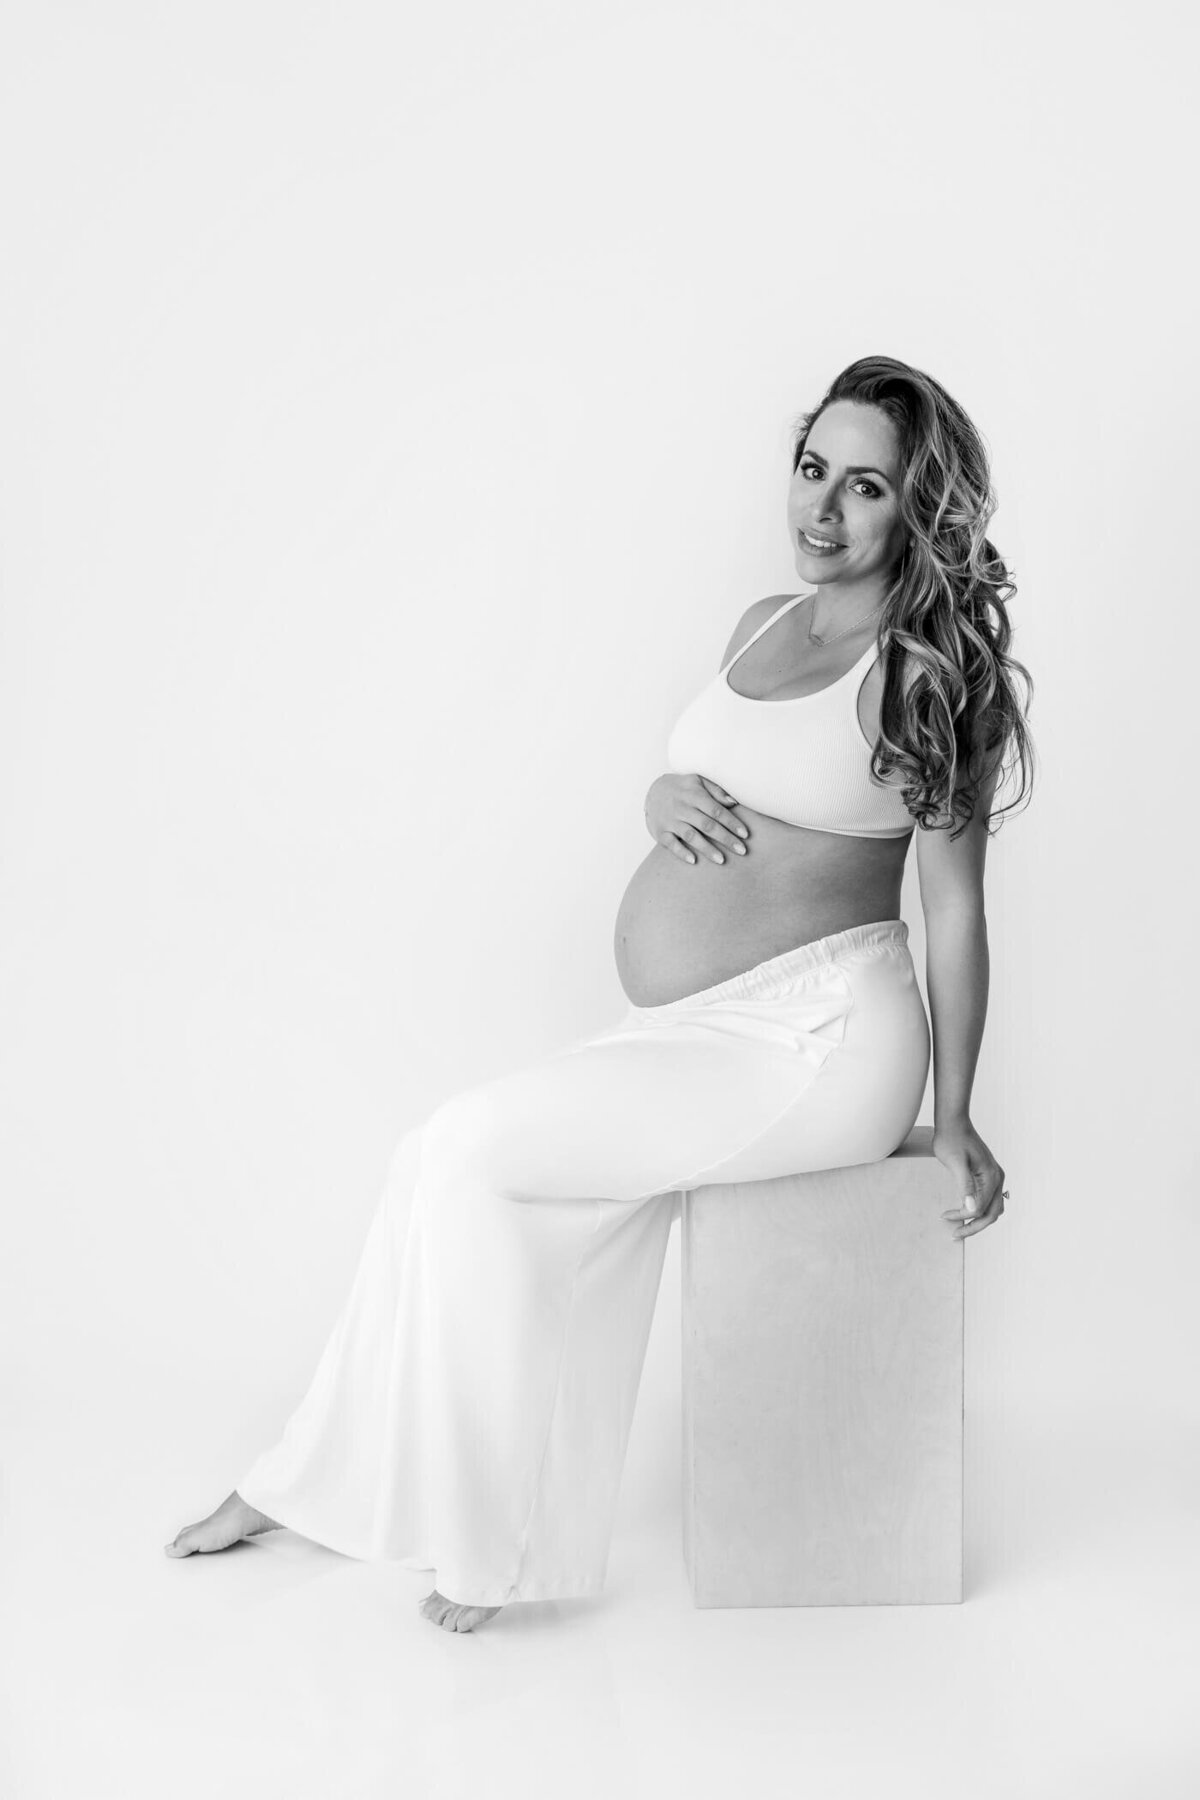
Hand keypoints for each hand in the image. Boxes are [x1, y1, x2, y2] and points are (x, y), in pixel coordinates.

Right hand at [644, 772, 749, 864]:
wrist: (652, 791)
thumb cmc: (683, 788)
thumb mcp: (698, 781)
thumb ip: (716, 791)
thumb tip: (734, 803)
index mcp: (694, 795)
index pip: (716, 810)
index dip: (732, 823)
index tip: (745, 835)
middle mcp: (682, 808)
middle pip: (707, 825)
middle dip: (726, 839)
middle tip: (742, 851)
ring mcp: (670, 821)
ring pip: (691, 836)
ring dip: (707, 849)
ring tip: (722, 860)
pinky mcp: (660, 832)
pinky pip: (671, 844)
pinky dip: (681, 852)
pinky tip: (694, 861)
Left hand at [933, 1119, 1006, 1239]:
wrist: (953, 1123)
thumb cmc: (951, 1140)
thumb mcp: (955, 1163)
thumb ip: (965, 1185)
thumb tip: (971, 1209)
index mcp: (992, 1177)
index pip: (981, 1209)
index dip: (963, 1217)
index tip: (944, 1216)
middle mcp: (998, 1178)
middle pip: (992, 1213)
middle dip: (974, 1227)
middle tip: (954, 1235)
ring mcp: (995, 1176)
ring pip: (992, 1208)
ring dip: (977, 1220)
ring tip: (959, 1227)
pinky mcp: (987, 1175)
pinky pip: (987, 1199)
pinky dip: (978, 1210)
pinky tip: (963, 1212)